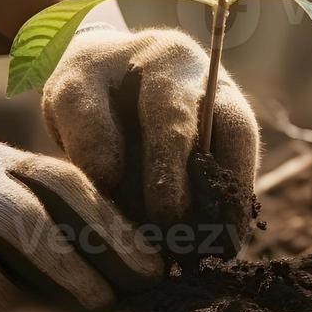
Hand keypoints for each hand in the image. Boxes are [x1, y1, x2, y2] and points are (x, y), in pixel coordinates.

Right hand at [0, 137, 163, 311]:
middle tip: (144, 278)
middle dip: (108, 235)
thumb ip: (19, 220)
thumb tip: (101, 270)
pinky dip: (6, 300)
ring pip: (25, 221)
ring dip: (69, 266)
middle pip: (56, 189)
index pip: (66, 176)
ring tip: (99, 306)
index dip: (113, 217)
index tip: (151, 258)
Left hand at [41, 27, 259, 248]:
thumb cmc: (88, 82)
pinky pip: (238, 170)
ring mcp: (226, 105)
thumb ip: (84, 126)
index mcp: (166, 60)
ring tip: (218, 251)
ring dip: (233, 203)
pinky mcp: (228, 135)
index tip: (165, 213)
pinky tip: (216, 244)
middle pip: (229, 131)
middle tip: (203, 241)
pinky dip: (228, 206)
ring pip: (242, 152)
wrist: (110, 69)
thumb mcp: (69, 91)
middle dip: (218, 190)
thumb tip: (109, 179)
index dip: (172, 165)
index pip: (173, 114)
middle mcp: (209, 79)